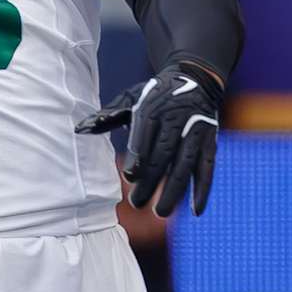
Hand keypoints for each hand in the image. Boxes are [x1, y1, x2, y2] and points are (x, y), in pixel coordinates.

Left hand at [76, 61, 224, 216]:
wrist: (195, 78)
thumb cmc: (155, 95)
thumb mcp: (132, 98)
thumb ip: (109, 116)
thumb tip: (81, 128)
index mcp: (153, 108)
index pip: (145, 134)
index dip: (138, 155)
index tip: (129, 176)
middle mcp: (176, 119)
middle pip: (163, 154)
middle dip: (151, 180)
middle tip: (137, 202)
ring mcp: (195, 131)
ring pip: (185, 164)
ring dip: (174, 191)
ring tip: (161, 213)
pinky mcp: (210, 141)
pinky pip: (207, 167)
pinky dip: (203, 189)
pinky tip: (196, 210)